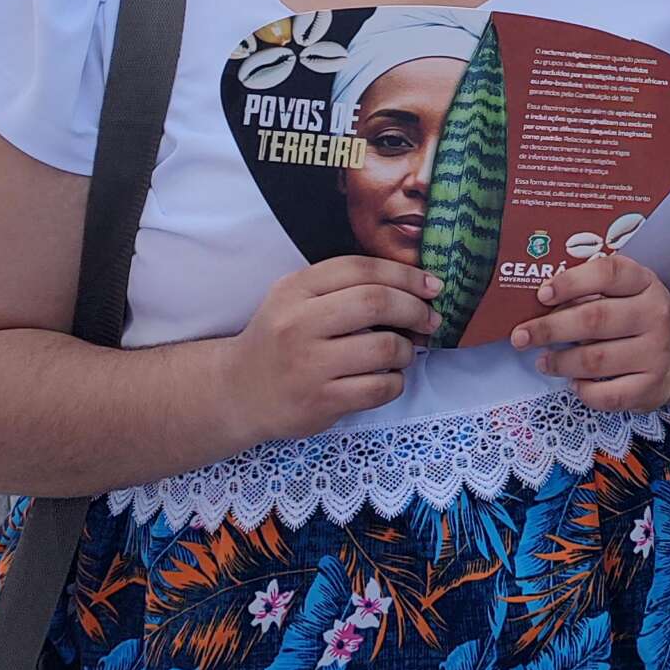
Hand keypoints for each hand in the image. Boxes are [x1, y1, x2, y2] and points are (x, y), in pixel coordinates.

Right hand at [219, 257, 441, 446]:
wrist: (238, 392)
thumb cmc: (281, 340)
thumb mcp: (297, 299)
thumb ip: (344, 286)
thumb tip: (417, 286)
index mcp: (295, 289)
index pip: (360, 268)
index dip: (405, 274)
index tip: (431, 286)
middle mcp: (298, 324)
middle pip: (375, 302)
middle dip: (415, 309)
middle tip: (429, 319)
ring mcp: (308, 365)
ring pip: (383, 347)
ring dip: (406, 350)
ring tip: (403, 352)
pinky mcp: (319, 401)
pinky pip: (379, 388)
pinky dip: (396, 382)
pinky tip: (388, 378)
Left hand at [512, 250, 669, 412]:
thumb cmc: (635, 318)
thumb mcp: (624, 294)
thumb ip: (589, 293)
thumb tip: (539, 304)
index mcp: (645, 283)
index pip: (608, 273)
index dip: (571, 282)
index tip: (542, 295)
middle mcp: (655, 314)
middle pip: (594, 319)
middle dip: (549, 328)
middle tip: (521, 336)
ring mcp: (656, 353)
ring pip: (596, 360)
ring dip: (561, 362)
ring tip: (544, 361)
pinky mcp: (652, 387)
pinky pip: (607, 395)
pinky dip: (583, 391)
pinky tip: (574, 383)